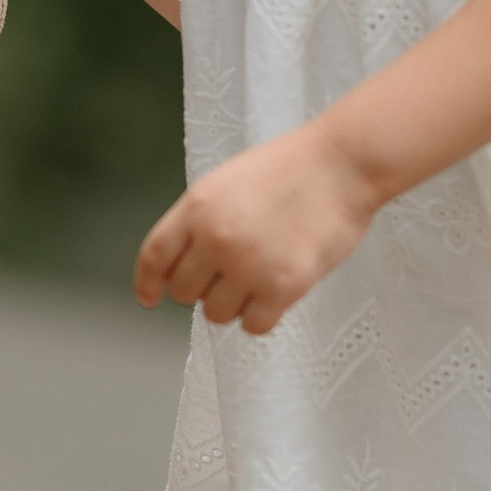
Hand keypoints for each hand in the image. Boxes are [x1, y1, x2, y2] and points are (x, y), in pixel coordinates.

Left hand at [134, 121, 378, 332]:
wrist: (343, 164)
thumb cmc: (289, 169)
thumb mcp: (227, 183)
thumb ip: (201, 220)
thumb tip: (185, 264)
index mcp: (197, 207)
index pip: (155, 256)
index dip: (147, 283)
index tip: (149, 298)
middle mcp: (215, 238)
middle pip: (184, 292)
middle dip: (201, 289)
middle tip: (229, 277)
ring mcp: (248, 265)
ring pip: (216, 314)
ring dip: (233, 305)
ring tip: (257, 281)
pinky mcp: (283, 287)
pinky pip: (253, 326)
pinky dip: (260, 318)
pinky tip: (274, 298)